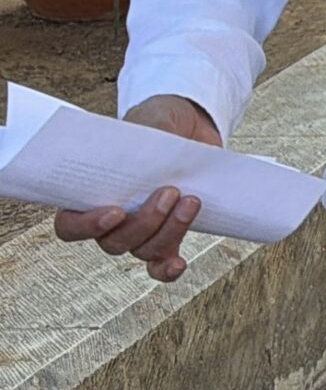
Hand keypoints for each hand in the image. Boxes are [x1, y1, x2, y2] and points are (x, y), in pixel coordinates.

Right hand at [54, 95, 219, 281]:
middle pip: (114, 242)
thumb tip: (154, 147)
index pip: (69, 226)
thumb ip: (148, 132)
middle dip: (145, 222)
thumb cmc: (160, 125)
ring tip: (191, 201)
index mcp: (90, 194)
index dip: (87, 226)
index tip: (116, 211)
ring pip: (144, 250)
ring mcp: (141, 230)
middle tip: (170, 192)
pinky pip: (161, 264)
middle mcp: (111, 220)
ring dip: (169, 232)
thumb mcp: (151, 121)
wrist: (191, 128)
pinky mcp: (169, 234)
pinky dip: (168, 268)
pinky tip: (179, 263)